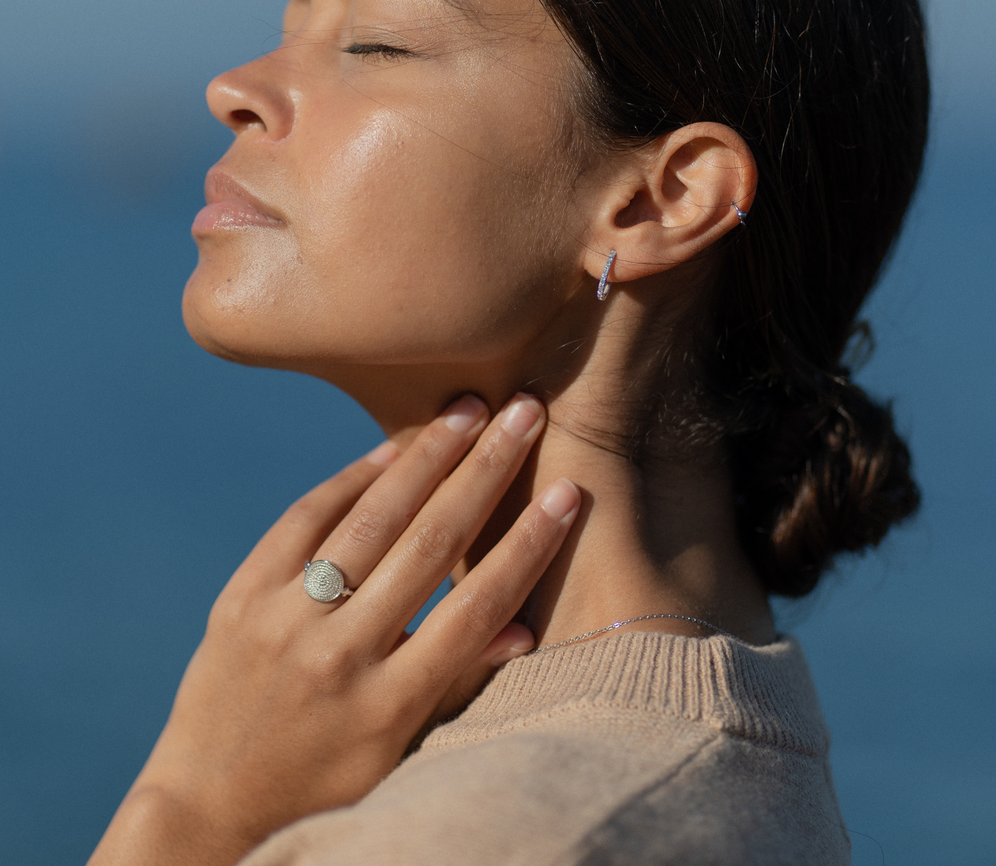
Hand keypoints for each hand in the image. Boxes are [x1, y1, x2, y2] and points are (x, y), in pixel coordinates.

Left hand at [88, 393, 578, 865]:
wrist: (207, 806)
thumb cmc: (324, 782)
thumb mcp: (398, 751)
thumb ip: (458, 683)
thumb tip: (523, 627)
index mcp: (389, 705)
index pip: (476, 608)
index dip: (527, 546)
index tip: (566, 493)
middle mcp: (337, 656)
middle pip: (429, 545)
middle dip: (485, 472)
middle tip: (523, 414)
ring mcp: (283, 621)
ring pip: (369, 521)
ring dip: (425, 458)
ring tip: (466, 412)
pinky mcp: (241, 597)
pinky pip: (303, 521)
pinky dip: (350, 480)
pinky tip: (389, 450)